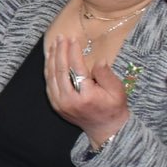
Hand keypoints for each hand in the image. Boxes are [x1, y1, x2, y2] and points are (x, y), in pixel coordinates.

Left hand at [43, 34, 130, 148]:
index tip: (73, 39)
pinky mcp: (55, 104)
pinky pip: (49, 83)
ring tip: (54, 44)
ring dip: (52, 58)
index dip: (74, 52)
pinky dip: (48, 69)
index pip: (76, 69)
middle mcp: (69, 100)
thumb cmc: (113, 108)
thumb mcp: (117, 91)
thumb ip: (107, 75)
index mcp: (85, 96)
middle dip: (60, 51)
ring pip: (51, 76)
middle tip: (61, 37)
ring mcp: (59, 103)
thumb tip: (99, 60)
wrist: (104, 128)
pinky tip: (50, 58)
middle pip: (61, 70)